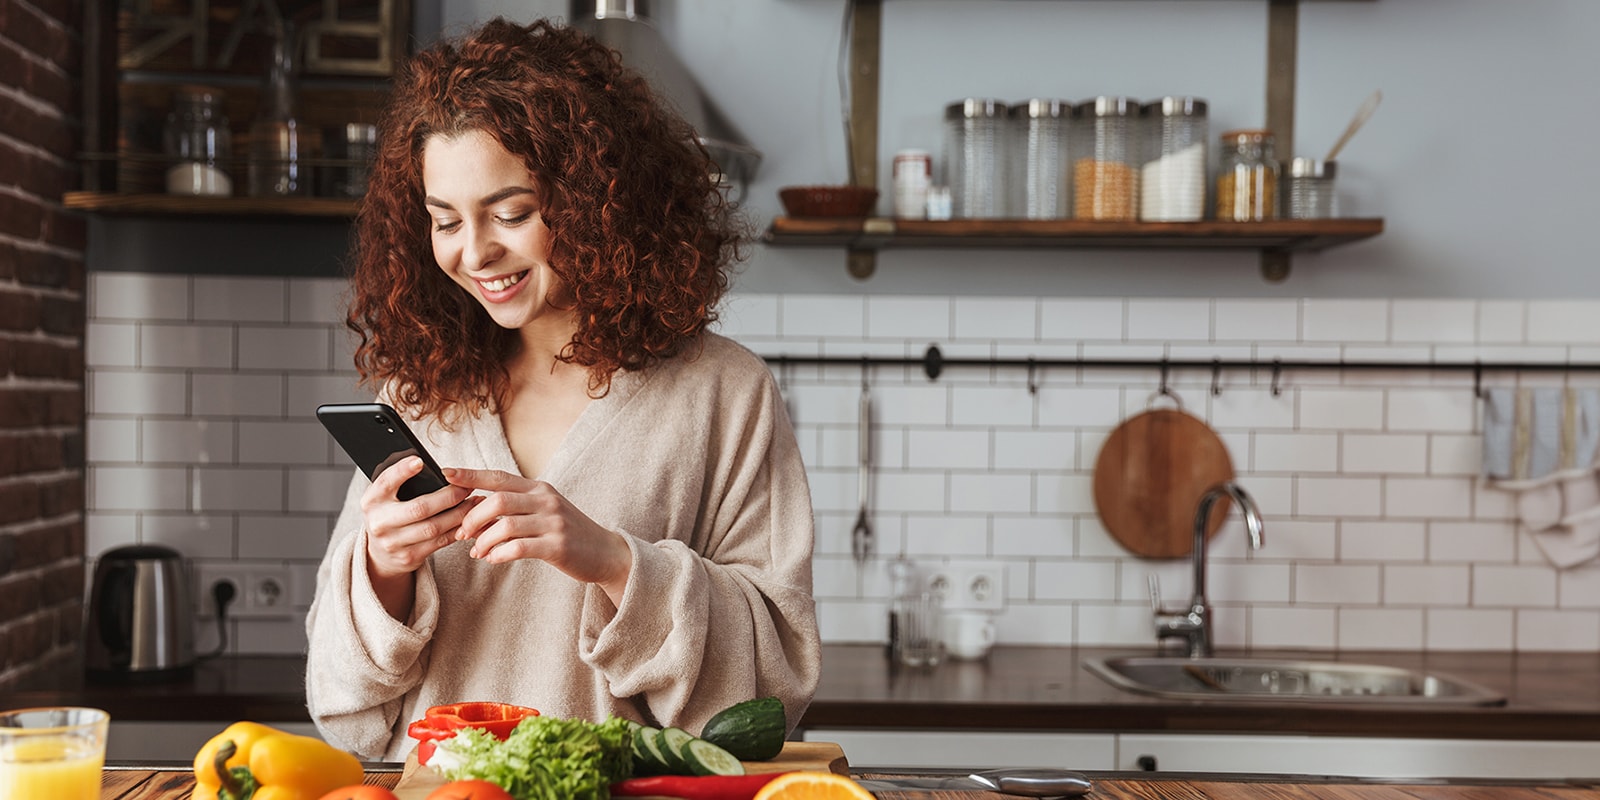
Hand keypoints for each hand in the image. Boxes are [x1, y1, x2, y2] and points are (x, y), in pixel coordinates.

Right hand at [361, 455, 477, 580]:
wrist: (380, 554)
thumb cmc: (389, 515)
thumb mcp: (385, 498)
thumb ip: (399, 484)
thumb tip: (430, 466)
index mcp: (371, 501)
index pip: (385, 482)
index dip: (402, 471)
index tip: (420, 461)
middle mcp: (379, 522)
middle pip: (419, 508)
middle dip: (449, 496)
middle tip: (467, 486)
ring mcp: (393, 543)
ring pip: (434, 527)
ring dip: (460, 513)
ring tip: (475, 501)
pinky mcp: (409, 557)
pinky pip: (440, 542)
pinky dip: (458, 529)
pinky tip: (469, 520)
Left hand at [445, 467, 632, 601]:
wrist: (605, 553)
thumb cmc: (568, 533)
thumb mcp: (544, 512)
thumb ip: (515, 508)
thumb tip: (474, 512)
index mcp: (539, 489)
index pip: (499, 477)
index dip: (471, 474)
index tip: (446, 473)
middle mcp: (546, 500)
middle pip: (497, 500)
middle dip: (472, 518)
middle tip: (461, 534)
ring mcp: (553, 523)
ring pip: (505, 525)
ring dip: (483, 541)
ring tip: (477, 552)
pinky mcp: (557, 546)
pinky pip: (518, 547)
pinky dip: (499, 554)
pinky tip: (494, 559)